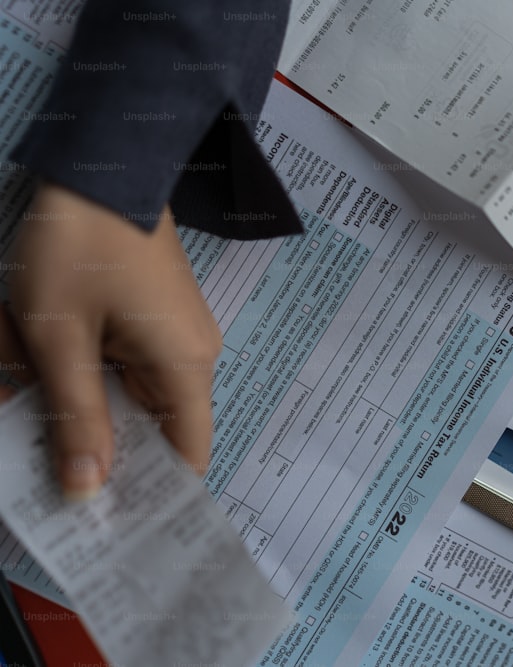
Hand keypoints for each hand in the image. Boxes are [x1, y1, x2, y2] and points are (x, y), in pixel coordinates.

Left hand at [2, 182, 220, 498]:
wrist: (103, 166)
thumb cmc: (81, 247)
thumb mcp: (59, 338)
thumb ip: (75, 417)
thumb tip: (87, 489)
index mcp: (184, 368)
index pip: (189, 456)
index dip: (154, 496)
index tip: (110, 526)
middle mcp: (191, 358)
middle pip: (154, 430)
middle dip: (95, 443)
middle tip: (40, 456)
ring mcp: (175, 337)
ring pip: (130, 398)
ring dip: (81, 403)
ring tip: (28, 388)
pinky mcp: (156, 320)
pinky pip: (124, 368)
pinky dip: (86, 377)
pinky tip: (42, 367)